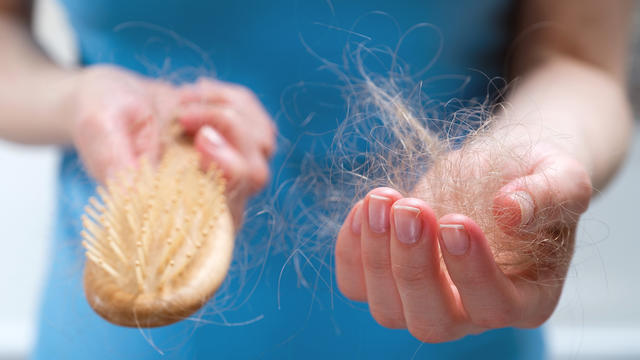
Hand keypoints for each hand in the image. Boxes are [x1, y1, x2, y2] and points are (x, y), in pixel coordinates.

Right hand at [70, 66, 274, 223]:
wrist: (112, 97)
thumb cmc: (101, 117)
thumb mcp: (97, 130)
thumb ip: (114, 162)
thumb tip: (134, 194)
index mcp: (177, 210)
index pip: (225, 215)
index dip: (227, 179)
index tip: (201, 141)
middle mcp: (211, 197)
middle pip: (255, 177)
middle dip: (229, 134)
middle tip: (185, 114)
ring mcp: (232, 170)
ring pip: (262, 146)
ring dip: (225, 112)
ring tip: (182, 103)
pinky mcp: (242, 144)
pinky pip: (261, 123)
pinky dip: (233, 100)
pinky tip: (197, 96)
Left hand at [335, 141, 591, 341]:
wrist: (498, 171)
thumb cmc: (532, 178)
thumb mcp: (561, 176)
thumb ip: (548, 195)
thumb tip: (509, 211)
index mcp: (524, 297)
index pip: (494, 306)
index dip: (471, 271)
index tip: (455, 221)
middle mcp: (471, 312)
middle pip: (432, 321)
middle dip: (414, 268)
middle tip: (411, 208)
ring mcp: (424, 300)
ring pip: (387, 309)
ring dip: (375, 255)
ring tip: (383, 198)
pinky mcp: (388, 279)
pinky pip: (356, 284)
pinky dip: (350, 250)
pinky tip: (365, 207)